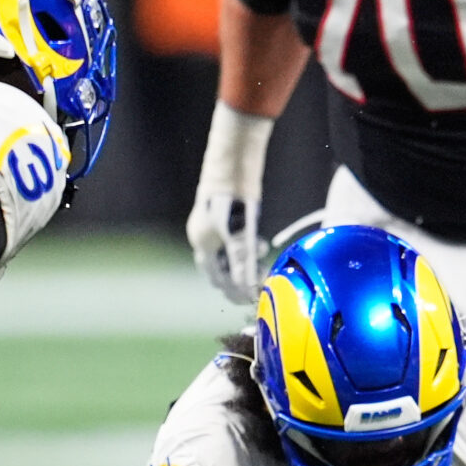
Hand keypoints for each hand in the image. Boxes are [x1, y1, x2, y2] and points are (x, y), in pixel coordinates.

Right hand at [188, 103, 271, 304]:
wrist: (232, 164)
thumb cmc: (233, 200)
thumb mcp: (240, 234)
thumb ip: (243, 262)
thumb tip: (248, 289)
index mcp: (202, 244)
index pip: (216, 277)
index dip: (232, 290)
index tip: (249, 300)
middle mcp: (204, 237)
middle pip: (221, 268)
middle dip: (240, 279)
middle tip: (259, 287)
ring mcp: (213, 226)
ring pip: (229, 254)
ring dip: (246, 263)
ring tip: (263, 264)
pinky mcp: (224, 216)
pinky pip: (234, 241)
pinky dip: (247, 249)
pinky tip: (260, 246)